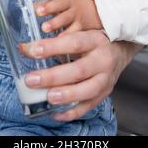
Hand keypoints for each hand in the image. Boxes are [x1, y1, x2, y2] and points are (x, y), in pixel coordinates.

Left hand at [20, 30, 142, 120]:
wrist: (121, 50)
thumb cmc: (95, 41)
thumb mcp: (80, 34)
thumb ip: (56, 41)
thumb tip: (25, 48)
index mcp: (95, 40)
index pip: (74, 43)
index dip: (53, 47)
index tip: (33, 50)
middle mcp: (103, 60)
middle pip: (79, 70)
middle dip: (53, 77)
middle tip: (31, 79)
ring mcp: (106, 79)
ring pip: (87, 90)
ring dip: (66, 95)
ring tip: (48, 97)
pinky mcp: (104, 93)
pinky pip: (88, 106)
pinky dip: (72, 112)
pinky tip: (55, 113)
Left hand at [36, 0, 101, 34]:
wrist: (94, 12)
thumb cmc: (71, 6)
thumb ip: (47, 3)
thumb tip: (32, 7)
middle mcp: (71, 3)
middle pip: (61, 3)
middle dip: (50, 7)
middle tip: (39, 11)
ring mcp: (76, 15)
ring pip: (66, 18)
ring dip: (55, 23)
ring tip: (45, 27)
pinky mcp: (81, 27)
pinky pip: (73, 32)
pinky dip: (65, 36)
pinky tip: (57, 41)